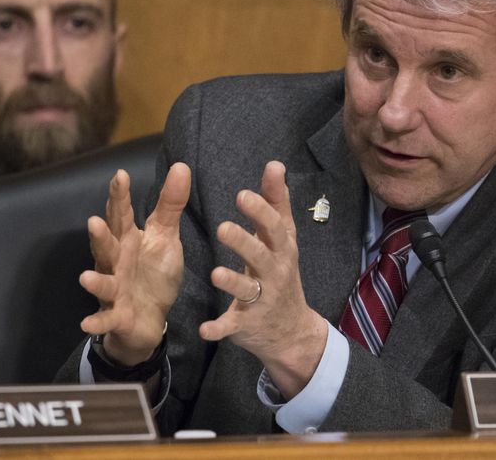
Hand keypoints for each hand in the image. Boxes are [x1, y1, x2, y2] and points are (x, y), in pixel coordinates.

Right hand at [79, 162, 190, 365]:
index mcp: (128, 240)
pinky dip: (97, 322)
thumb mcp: (166, 236)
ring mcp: (115, 290)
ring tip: (85, 276)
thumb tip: (181, 165)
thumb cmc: (153, 272)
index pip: (122, 215)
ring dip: (95, 281)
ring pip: (104, 283)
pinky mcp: (118, 315)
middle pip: (107, 247)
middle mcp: (116, 262)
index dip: (120, 197)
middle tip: (94, 221)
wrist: (150, 318)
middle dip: (100, 236)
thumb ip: (171, 204)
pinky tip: (87, 323)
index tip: (120, 175)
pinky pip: (106, 319)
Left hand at [199, 161, 326, 398]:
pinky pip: (231, 325)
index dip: (259, 211)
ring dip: (232, 282)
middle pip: (260, 255)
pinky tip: (203, 329)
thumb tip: (275, 165)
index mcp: (281, 249)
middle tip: (222, 228)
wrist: (292, 331)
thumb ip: (276, 202)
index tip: (242, 195)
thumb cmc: (282, 273)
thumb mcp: (284, 239)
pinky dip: (219, 328)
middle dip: (243, 242)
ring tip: (215, 274)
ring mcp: (261, 299)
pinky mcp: (246, 324)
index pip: (273, 227)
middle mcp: (274, 272)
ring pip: (247, 289)